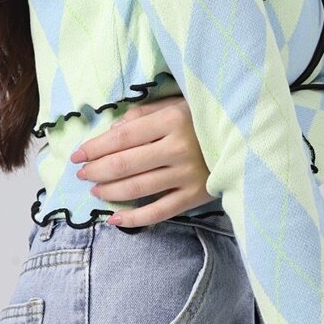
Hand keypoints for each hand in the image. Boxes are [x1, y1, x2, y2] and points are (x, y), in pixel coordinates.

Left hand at [69, 95, 211, 227]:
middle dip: (97, 170)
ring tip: (95, 190)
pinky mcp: (194, 196)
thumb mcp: (176, 104)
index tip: (78, 154)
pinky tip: (114, 219)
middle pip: (125, 163)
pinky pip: (158, 212)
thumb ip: (142, 114)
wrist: (246, 139)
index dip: (95, 147)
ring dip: (110, 191)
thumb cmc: (204, 118)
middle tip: (81, 173)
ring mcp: (187, 175)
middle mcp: (178, 148)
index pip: (122, 137)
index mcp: (171, 120)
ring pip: (137, 188)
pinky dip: (133, 218)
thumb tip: (112, 131)